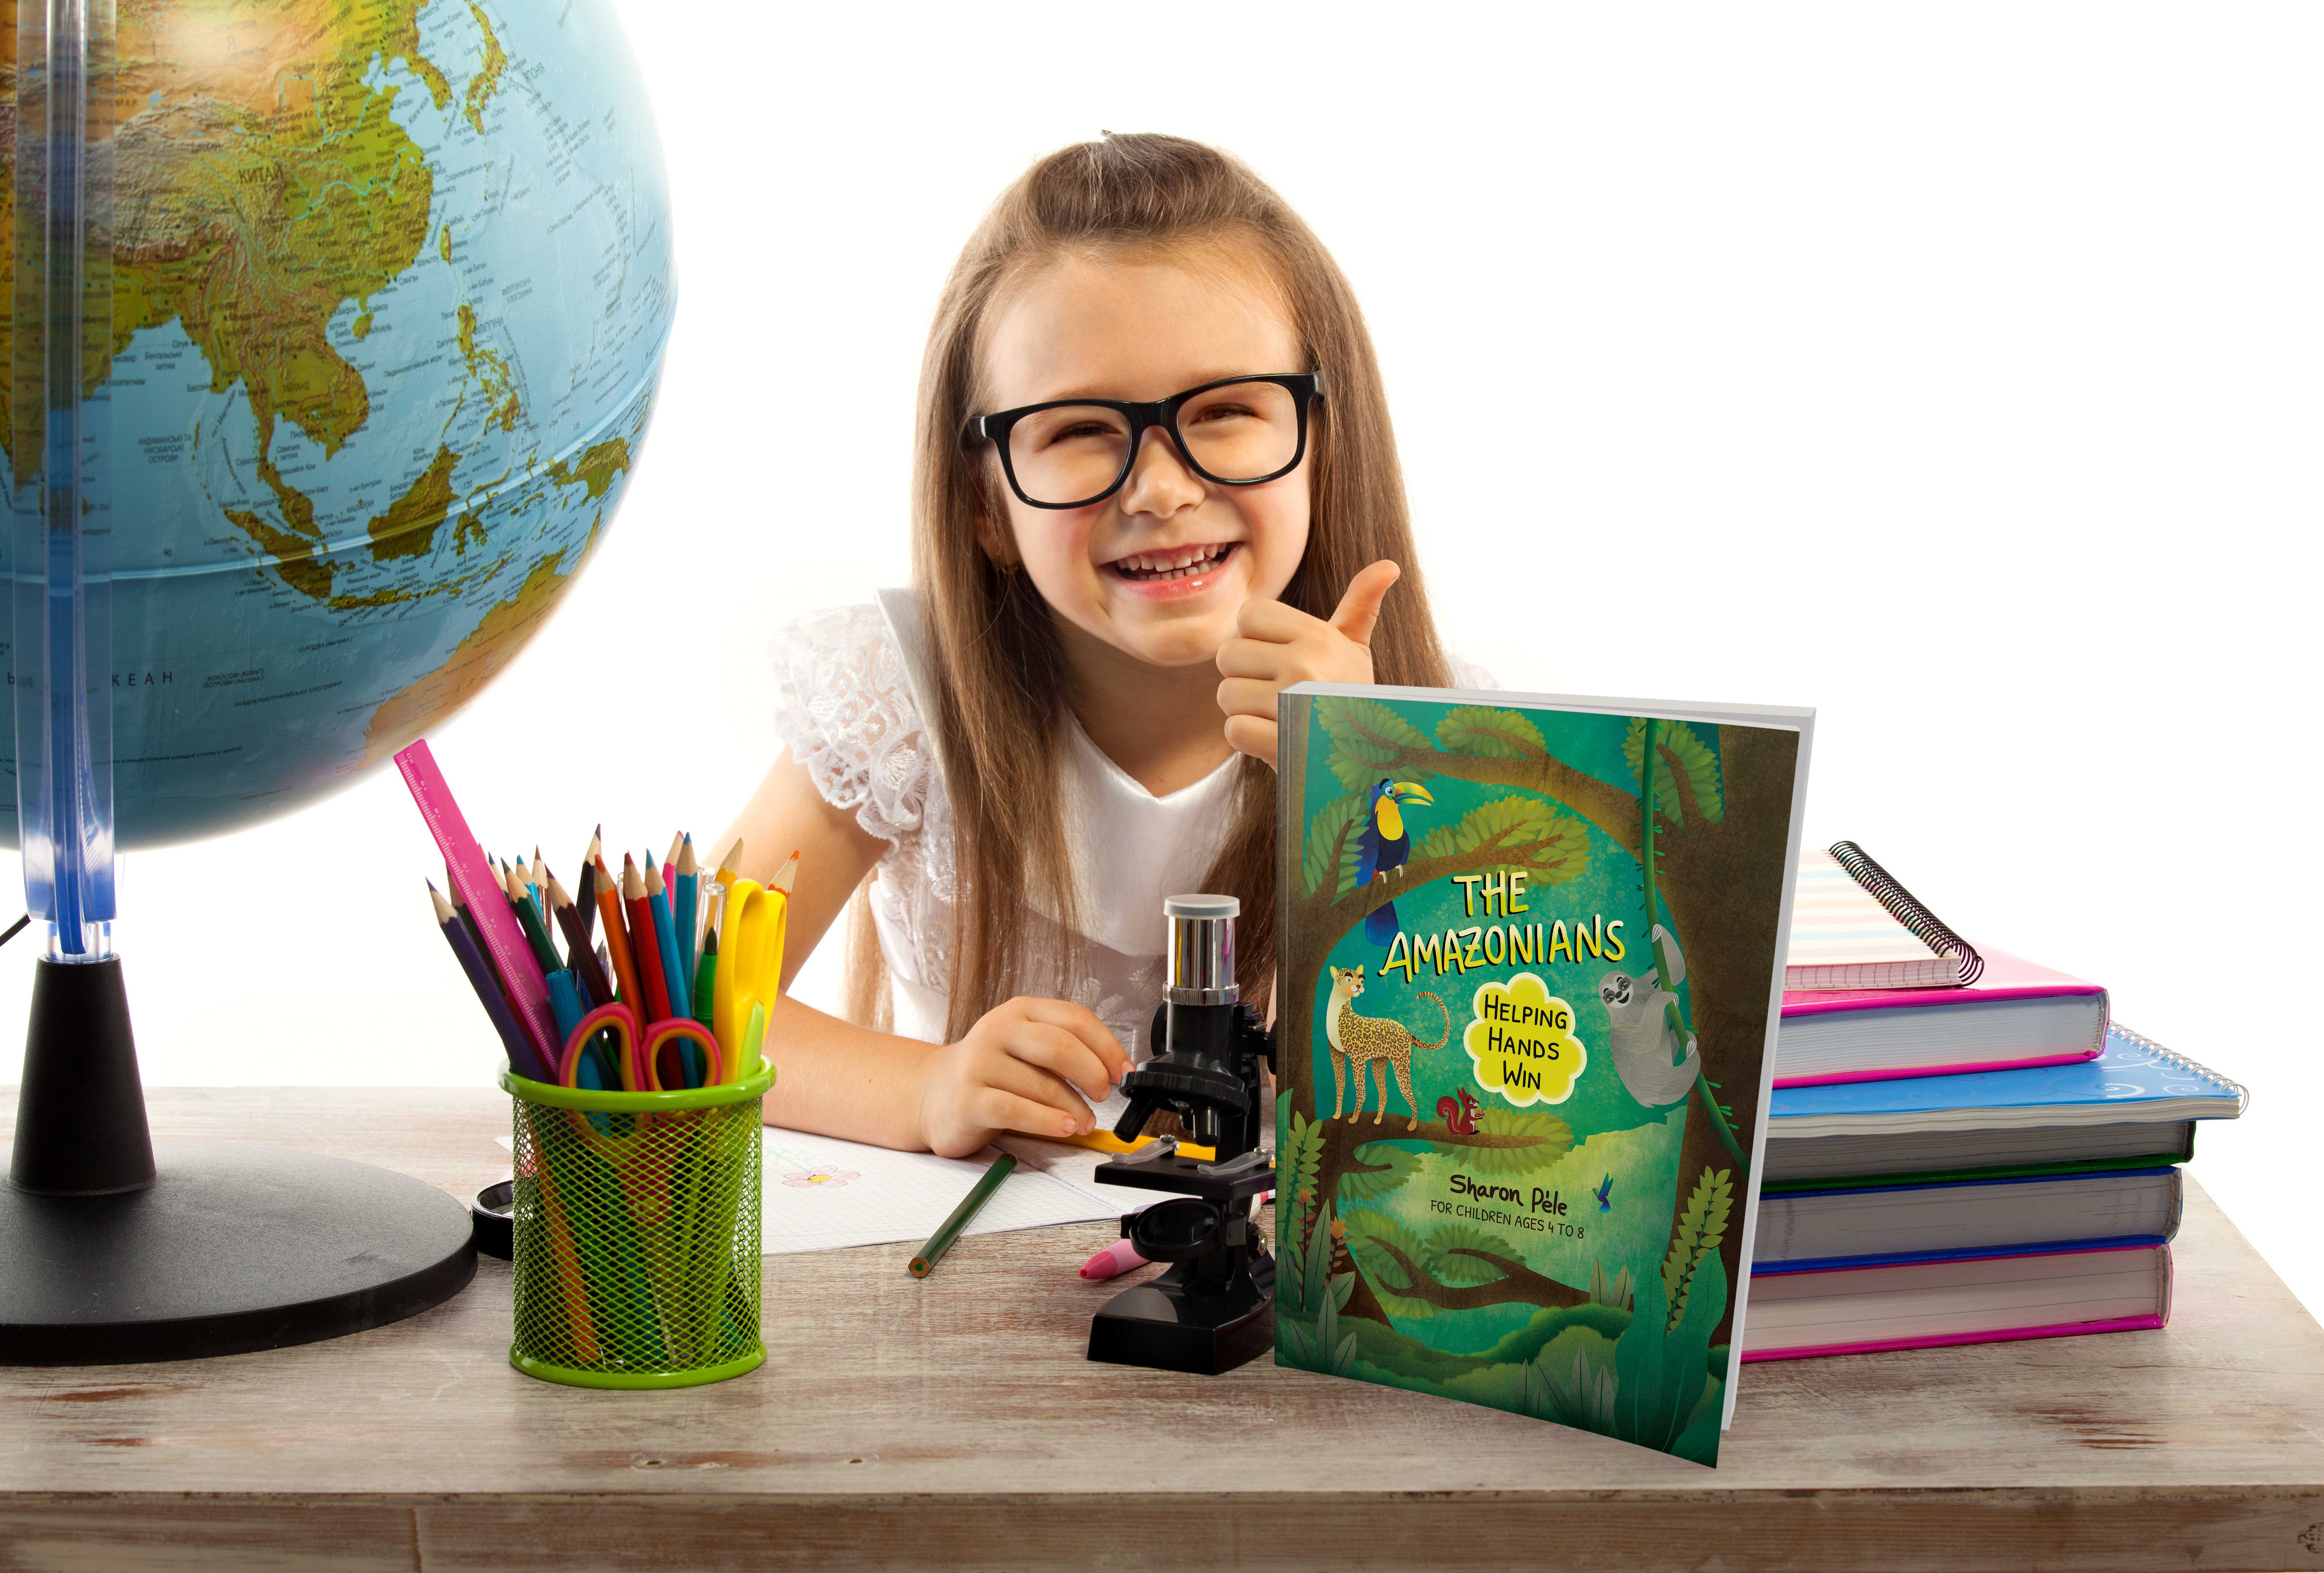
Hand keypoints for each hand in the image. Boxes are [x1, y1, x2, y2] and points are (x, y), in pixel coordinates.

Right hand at [914, 996, 1133, 1157]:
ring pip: (1043, 1085)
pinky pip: (1016, 1110)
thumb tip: (1113, 1070)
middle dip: (1092, 1073)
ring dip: (1074, 1108)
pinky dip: (1046, 1121)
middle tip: (1104, 1093)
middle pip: (1060, 1046)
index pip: (1075, 1018)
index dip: (1108, 1046)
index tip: (1124, 1071)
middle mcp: (997, 1030)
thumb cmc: (990, 1073)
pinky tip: (1062, 1127)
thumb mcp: (1025, 1048)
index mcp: (1020, 1011)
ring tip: (1083, 1120)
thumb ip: (1063, 1050)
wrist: (933, 1094)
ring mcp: (979, 1063)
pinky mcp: (968, 1098)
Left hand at [1215, 560, 1400, 769]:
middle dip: (1243, 674)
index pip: (1248, 614)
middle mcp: (1306, 666)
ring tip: (1277, 714)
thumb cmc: (1352, 697)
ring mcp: (1293, 706)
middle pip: (1228, 653)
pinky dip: (1248, 738)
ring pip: (1226, 694)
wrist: (1369, 760)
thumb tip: (1389, 566)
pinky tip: (1275, 738)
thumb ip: (1361, 605)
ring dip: (1244, 709)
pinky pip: (1233, 730)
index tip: (1279, 655)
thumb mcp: (1357, 649)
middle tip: (1274, 689)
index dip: (1254, 636)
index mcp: (1319, 637)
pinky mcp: (1282, 745)